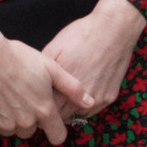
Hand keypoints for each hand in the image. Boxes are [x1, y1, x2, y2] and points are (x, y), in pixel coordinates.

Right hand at [0, 7, 92, 144]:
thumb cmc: (18, 58)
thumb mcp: (50, 67)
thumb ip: (72, 87)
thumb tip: (89, 101)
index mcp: (44, 109)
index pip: (57, 136)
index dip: (56, 129)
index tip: (50, 120)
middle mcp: (26, 121)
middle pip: (32, 132)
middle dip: (31, 120)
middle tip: (24, 98)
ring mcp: (6, 124)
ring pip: (13, 131)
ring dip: (13, 121)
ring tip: (8, 97)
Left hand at [41, 0, 146, 121]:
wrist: (114, 30)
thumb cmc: (82, 36)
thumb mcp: (55, 48)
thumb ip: (42, 69)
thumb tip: (32, 81)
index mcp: (64, 86)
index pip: (47, 109)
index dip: (40, 106)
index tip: (36, 101)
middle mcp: (81, 98)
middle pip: (62, 117)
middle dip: (53, 111)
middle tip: (47, 103)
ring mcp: (97, 99)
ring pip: (78, 116)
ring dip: (69, 110)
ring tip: (62, 99)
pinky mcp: (109, 97)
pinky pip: (92, 110)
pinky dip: (83, 106)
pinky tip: (78, 95)